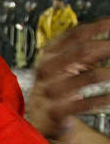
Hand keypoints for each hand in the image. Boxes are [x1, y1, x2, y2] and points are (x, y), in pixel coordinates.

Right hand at [27, 18, 109, 139]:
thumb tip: (106, 31)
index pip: (76, 34)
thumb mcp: (65, 64)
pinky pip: (84, 104)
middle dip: (107, 47)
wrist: (41, 116)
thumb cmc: (57, 85)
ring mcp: (51, 90)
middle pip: (83, 52)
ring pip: (87, 78)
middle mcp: (48, 69)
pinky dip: (101, 99)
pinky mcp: (56, 111)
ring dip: (108, 74)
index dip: (98, 27)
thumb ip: (84, 50)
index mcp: (50, 54)